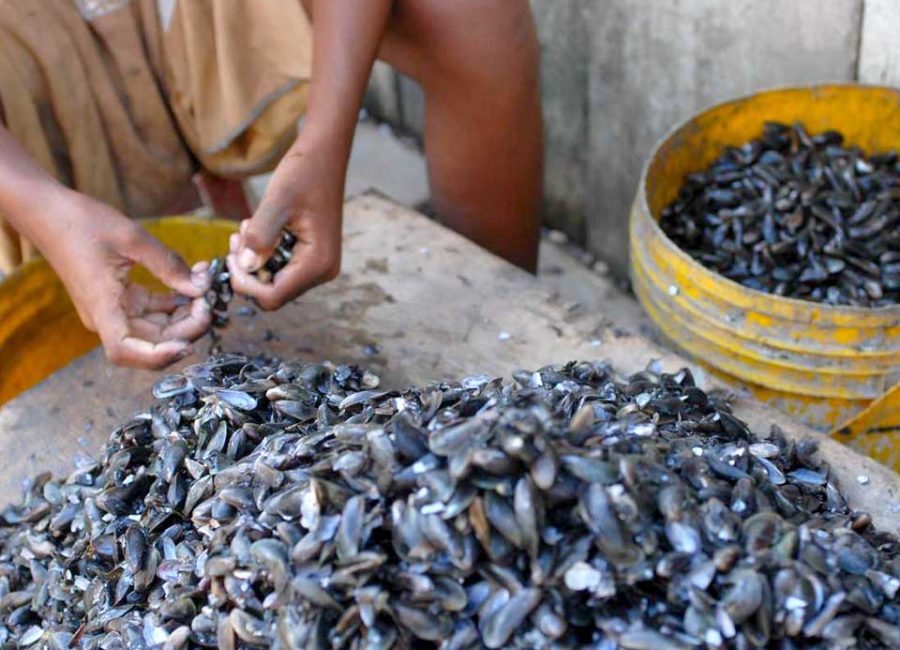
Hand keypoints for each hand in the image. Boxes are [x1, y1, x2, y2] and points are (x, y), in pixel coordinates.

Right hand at [41, 193, 210, 368]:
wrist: (48, 212)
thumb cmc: (81, 222)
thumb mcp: (132, 238)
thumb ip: (169, 265)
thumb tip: (201, 288)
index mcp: (101, 306)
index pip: (124, 350)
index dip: (157, 357)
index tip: (186, 345)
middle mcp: (106, 316)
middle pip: (151, 342)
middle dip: (185, 329)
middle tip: (208, 302)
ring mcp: (112, 309)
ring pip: (156, 329)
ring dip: (183, 316)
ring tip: (203, 289)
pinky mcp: (119, 299)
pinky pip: (152, 311)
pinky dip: (173, 303)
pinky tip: (192, 283)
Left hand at [227, 142, 342, 309]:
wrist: (324, 155)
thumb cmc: (304, 173)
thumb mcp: (276, 202)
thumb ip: (259, 237)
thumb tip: (244, 267)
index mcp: (318, 263)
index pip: (273, 296)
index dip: (245, 284)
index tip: (230, 255)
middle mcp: (323, 271)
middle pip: (274, 293)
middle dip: (248, 272)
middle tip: (235, 240)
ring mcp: (319, 266)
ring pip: (276, 282)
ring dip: (254, 262)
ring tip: (245, 229)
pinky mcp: (313, 258)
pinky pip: (282, 269)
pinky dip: (265, 255)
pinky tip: (258, 230)